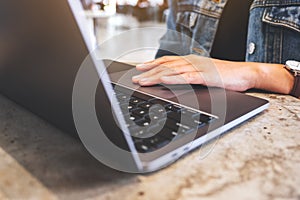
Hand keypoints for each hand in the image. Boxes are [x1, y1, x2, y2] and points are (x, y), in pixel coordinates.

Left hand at [132, 55, 257, 91]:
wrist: (245, 74)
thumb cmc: (225, 75)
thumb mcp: (204, 74)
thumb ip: (190, 75)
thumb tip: (175, 80)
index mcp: (191, 61)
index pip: (167, 61)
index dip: (152, 64)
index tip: (139, 68)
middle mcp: (192, 62)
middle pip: (166, 66)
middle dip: (149, 72)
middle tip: (135, 78)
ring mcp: (199, 68)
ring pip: (172, 71)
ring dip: (156, 75)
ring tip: (143, 80)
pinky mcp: (206, 76)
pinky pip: (187, 77)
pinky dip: (173, 78)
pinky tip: (162, 80)